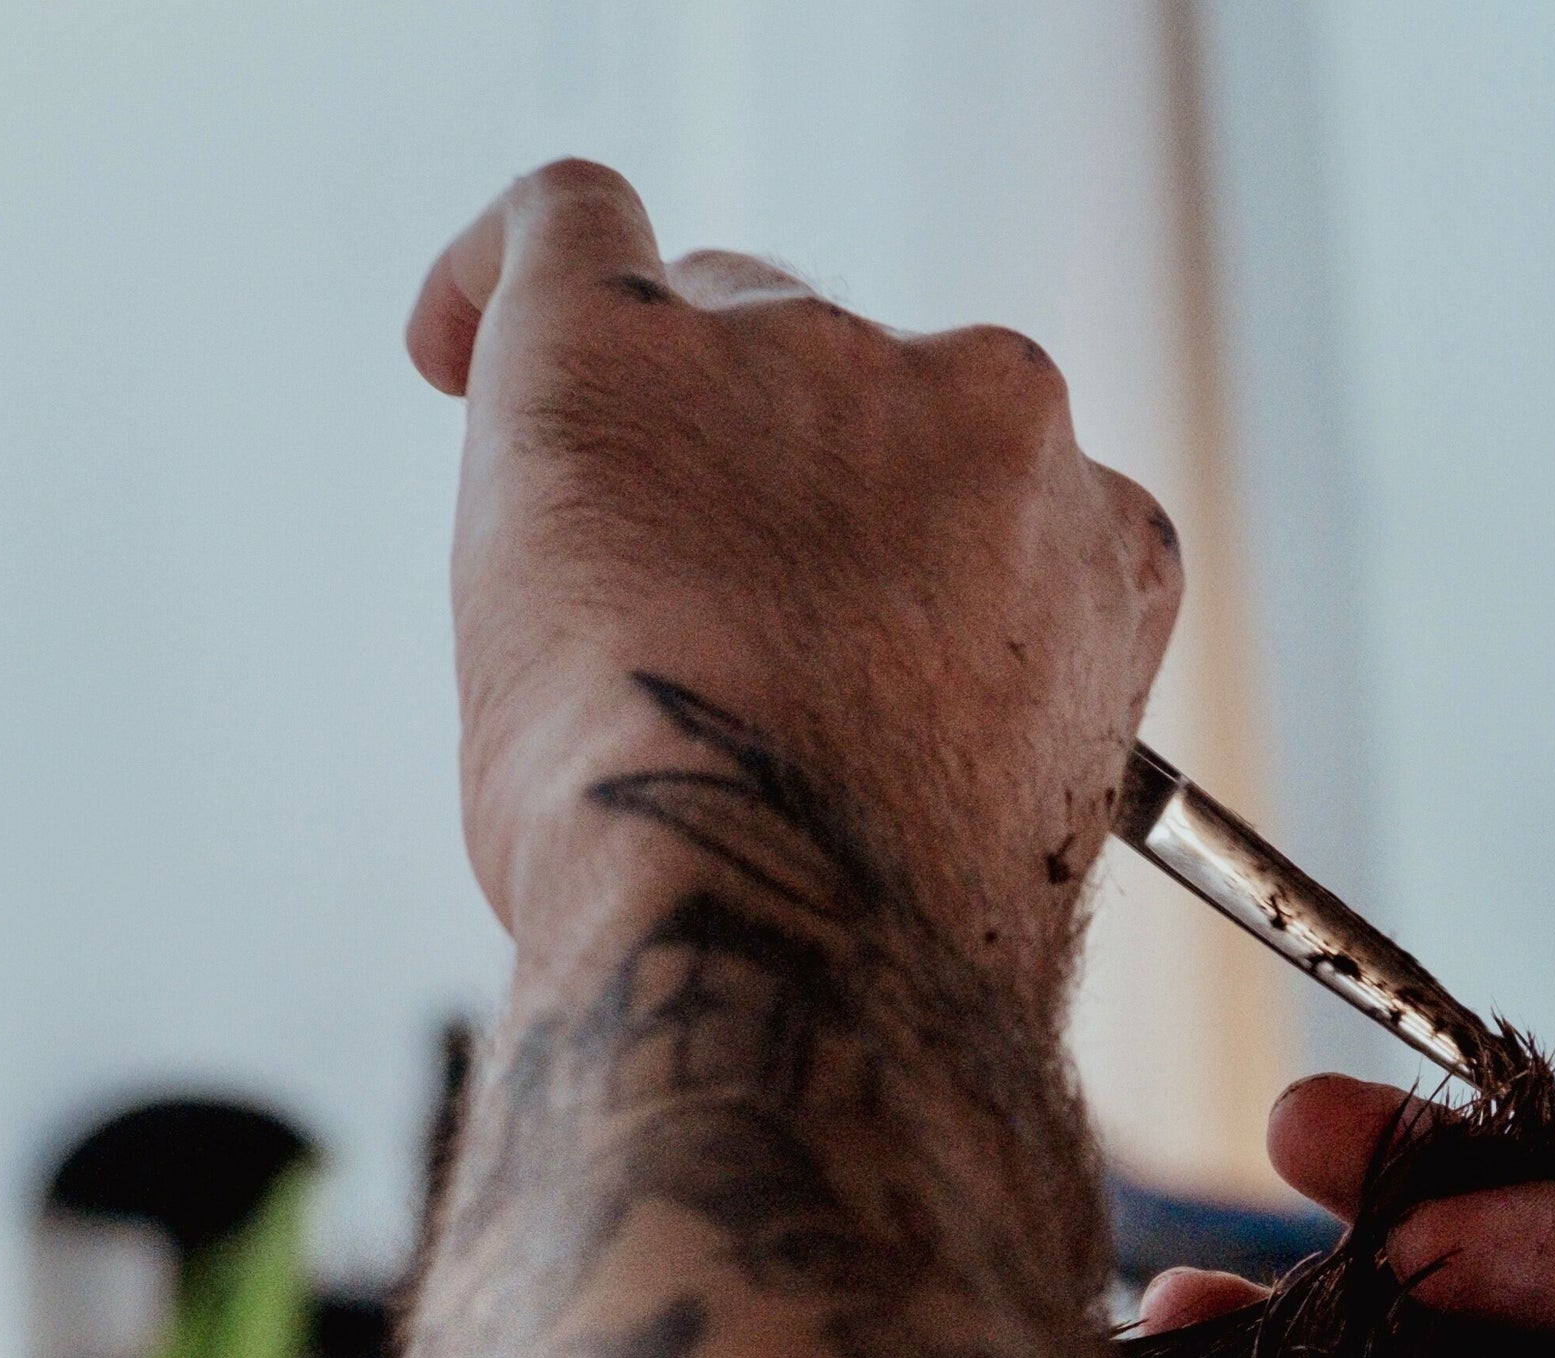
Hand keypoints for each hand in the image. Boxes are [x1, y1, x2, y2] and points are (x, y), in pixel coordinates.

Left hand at [406, 161, 1180, 965]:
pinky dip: (494, 281)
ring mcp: (814, 355)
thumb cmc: (874, 936)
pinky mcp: (624, 337)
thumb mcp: (1007, 811)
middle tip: (691, 625)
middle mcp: (990, 412)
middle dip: (768, 479)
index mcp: (1102, 538)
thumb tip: (834, 703)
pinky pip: (563, 223)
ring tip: (590, 615)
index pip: (989, 482)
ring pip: (711, 327)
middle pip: (852, 382)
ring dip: (654, 432)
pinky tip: (452, 353)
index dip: (894, 536)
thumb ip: (953, 690)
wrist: (781, 933)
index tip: (825, 601)